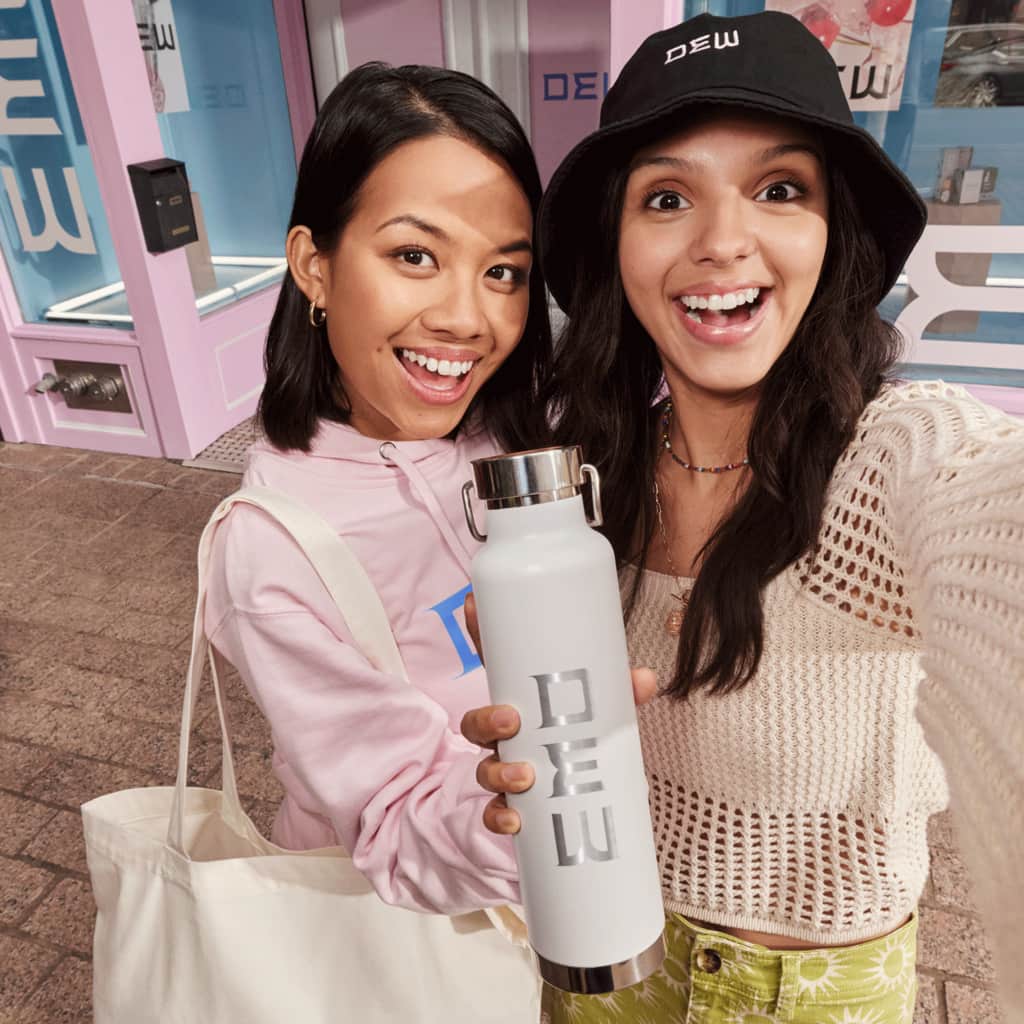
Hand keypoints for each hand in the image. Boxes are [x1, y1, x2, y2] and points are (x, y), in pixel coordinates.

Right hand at [461, 593, 657, 834]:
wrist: (598, 805)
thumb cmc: (593, 744)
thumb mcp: (609, 715)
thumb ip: (622, 696)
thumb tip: (644, 679)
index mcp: (523, 702)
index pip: (494, 664)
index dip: (477, 632)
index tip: (470, 603)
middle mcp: (507, 736)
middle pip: (477, 722)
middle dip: (487, 719)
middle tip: (512, 721)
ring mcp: (506, 770)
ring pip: (483, 767)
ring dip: (498, 772)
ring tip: (526, 777)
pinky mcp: (514, 807)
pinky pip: (493, 813)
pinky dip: (499, 818)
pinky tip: (515, 821)